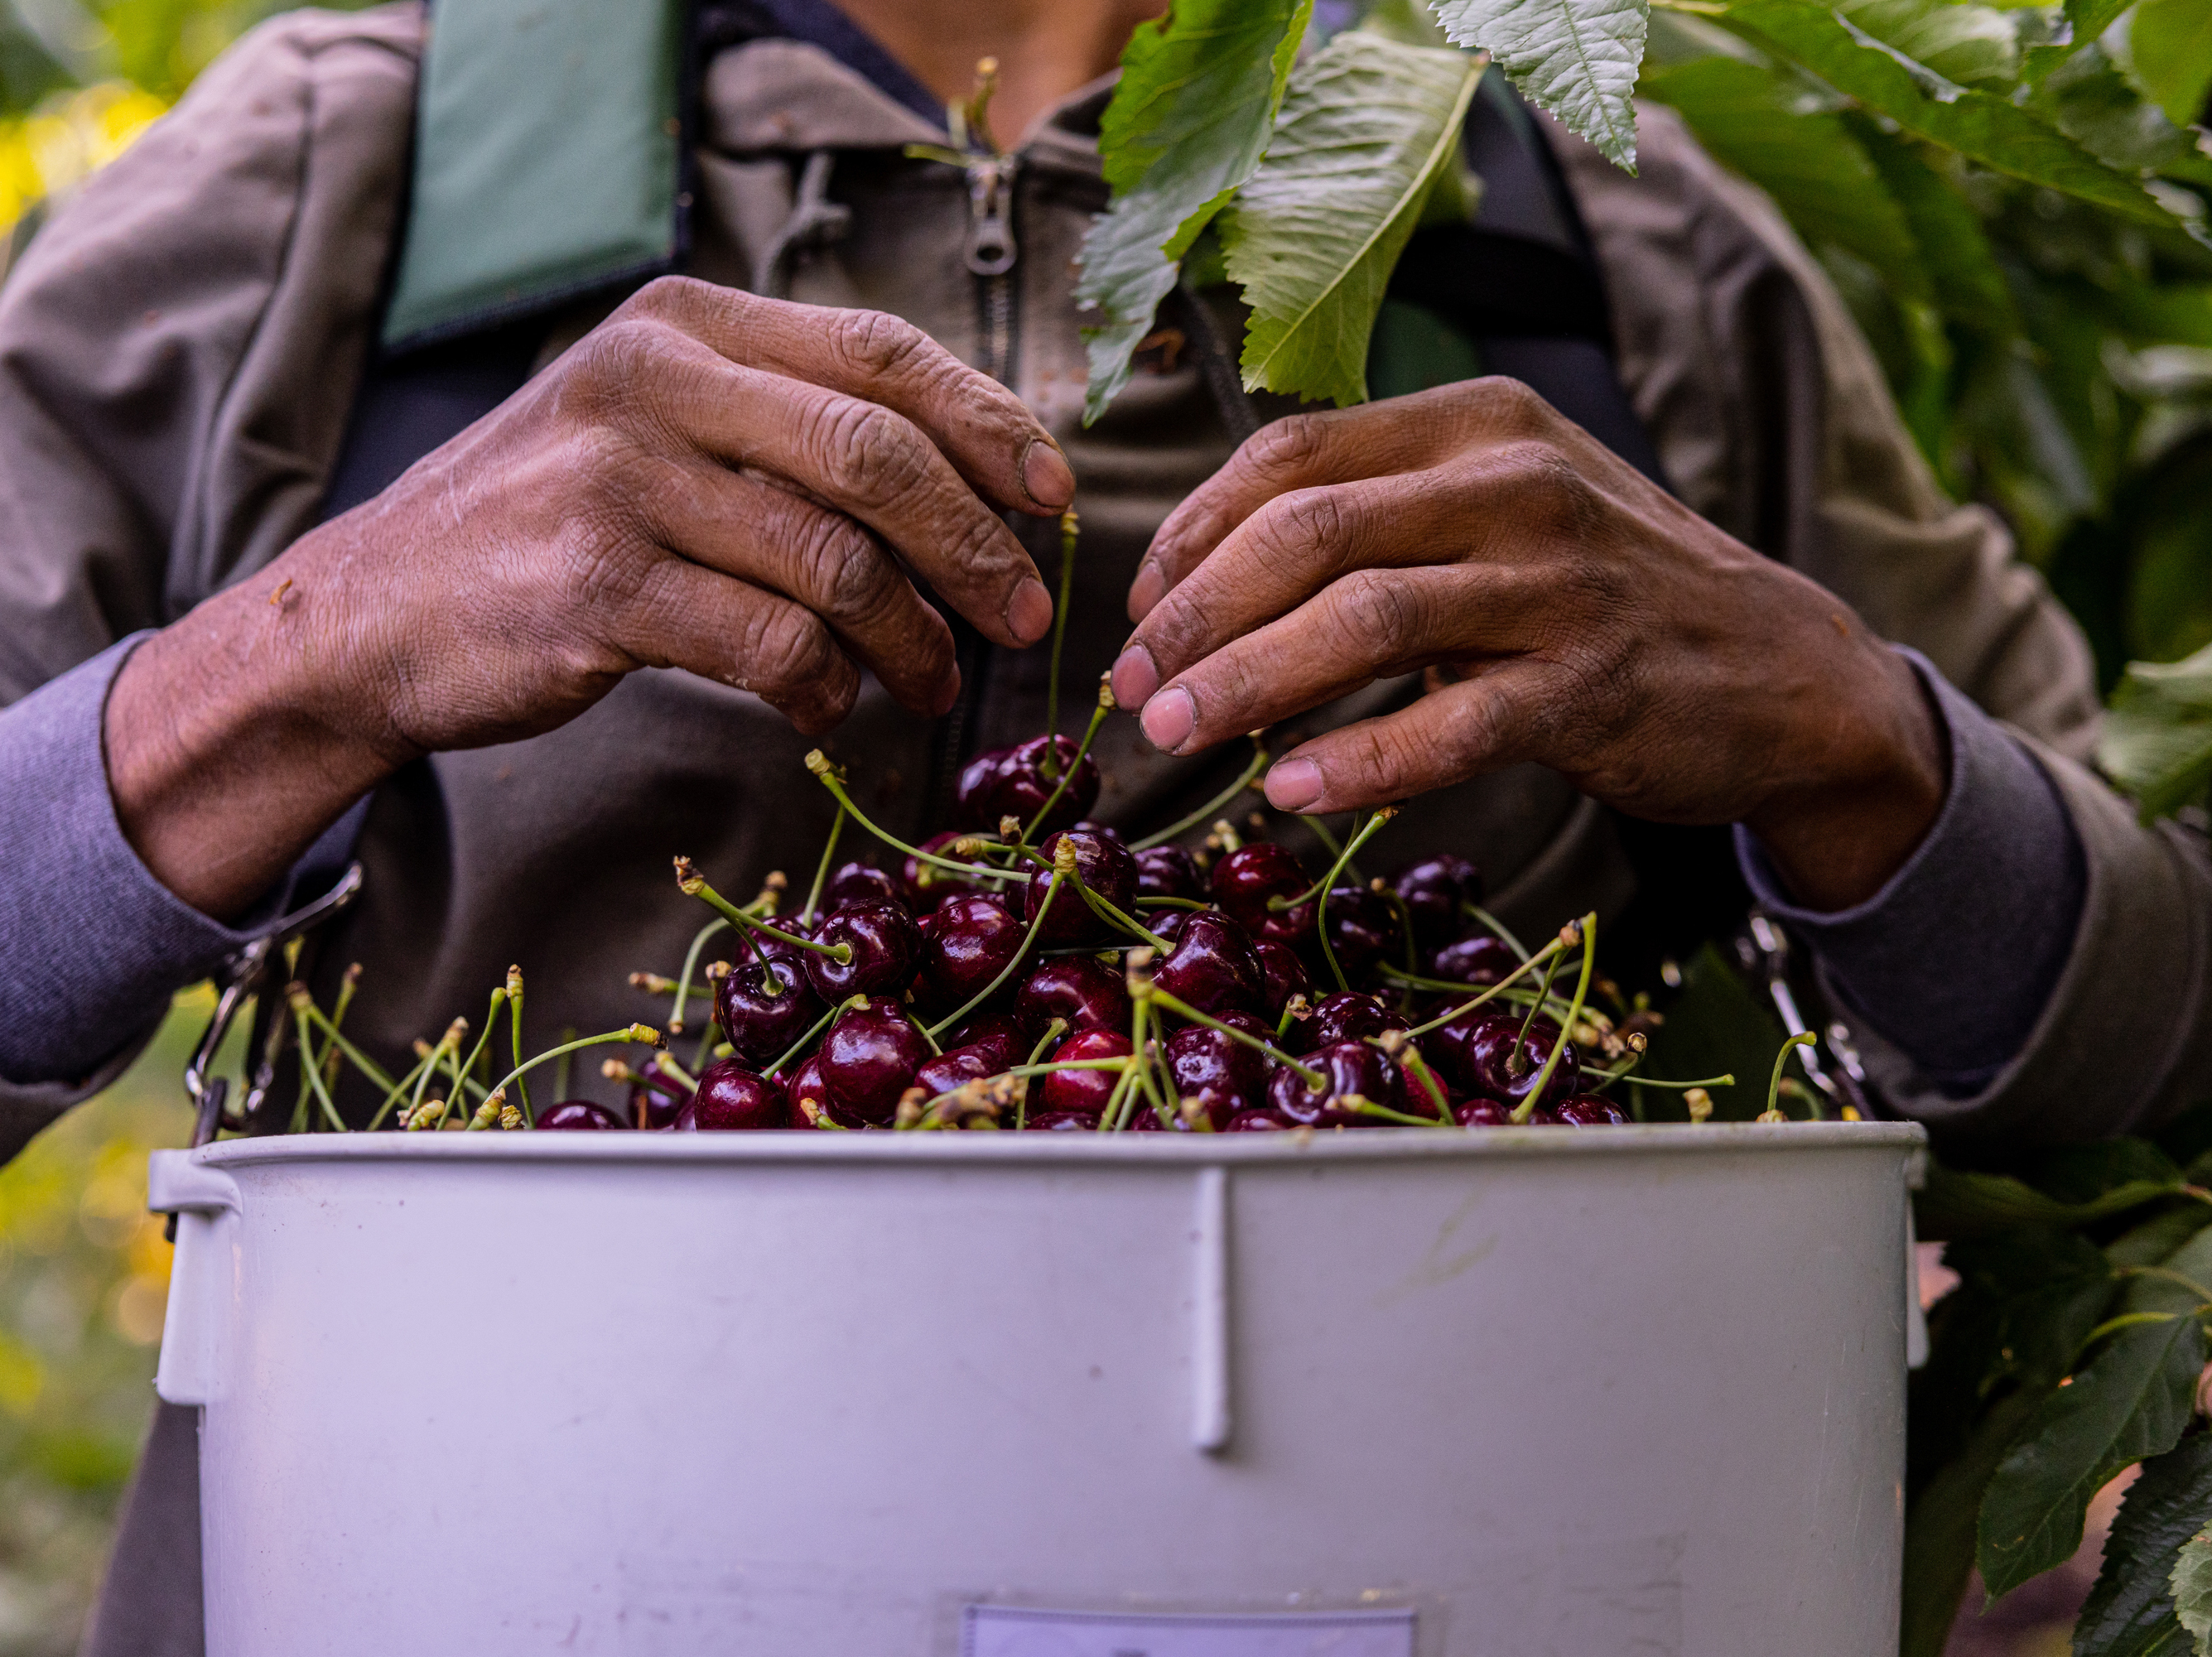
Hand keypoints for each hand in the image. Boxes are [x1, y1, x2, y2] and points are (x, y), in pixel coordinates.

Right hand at [108, 278, 1074, 915]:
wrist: (376, 611)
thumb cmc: (555, 525)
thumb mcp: (661, 430)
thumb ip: (786, 428)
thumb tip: (969, 485)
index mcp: (687, 324)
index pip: (881, 354)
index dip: (989, 425)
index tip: (1053, 496)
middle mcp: (654, 381)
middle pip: (877, 456)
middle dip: (976, 546)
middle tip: (1022, 617)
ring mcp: (620, 483)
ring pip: (836, 561)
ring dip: (913, 639)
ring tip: (933, 685)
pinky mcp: (597, 589)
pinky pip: (772, 643)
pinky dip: (825, 689)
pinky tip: (829, 708)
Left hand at [1108, 379, 1944, 911]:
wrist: (1781, 670)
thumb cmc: (1604, 593)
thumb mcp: (1500, 513)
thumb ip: (1378, 521)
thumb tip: (1203, 584)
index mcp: (1476, 425)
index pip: (1291, 457)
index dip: (1191, 533)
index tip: (1136, 610)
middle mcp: (1516, 482)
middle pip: (1308, 531)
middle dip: (1195, 614)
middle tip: (1131, 688)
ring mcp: (1562, 582)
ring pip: (1365, 618)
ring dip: (1247, 681)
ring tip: (1171, 736)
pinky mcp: (1594, 686)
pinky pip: (1452, 725)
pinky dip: (1359, 761)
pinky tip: (1289, 790)